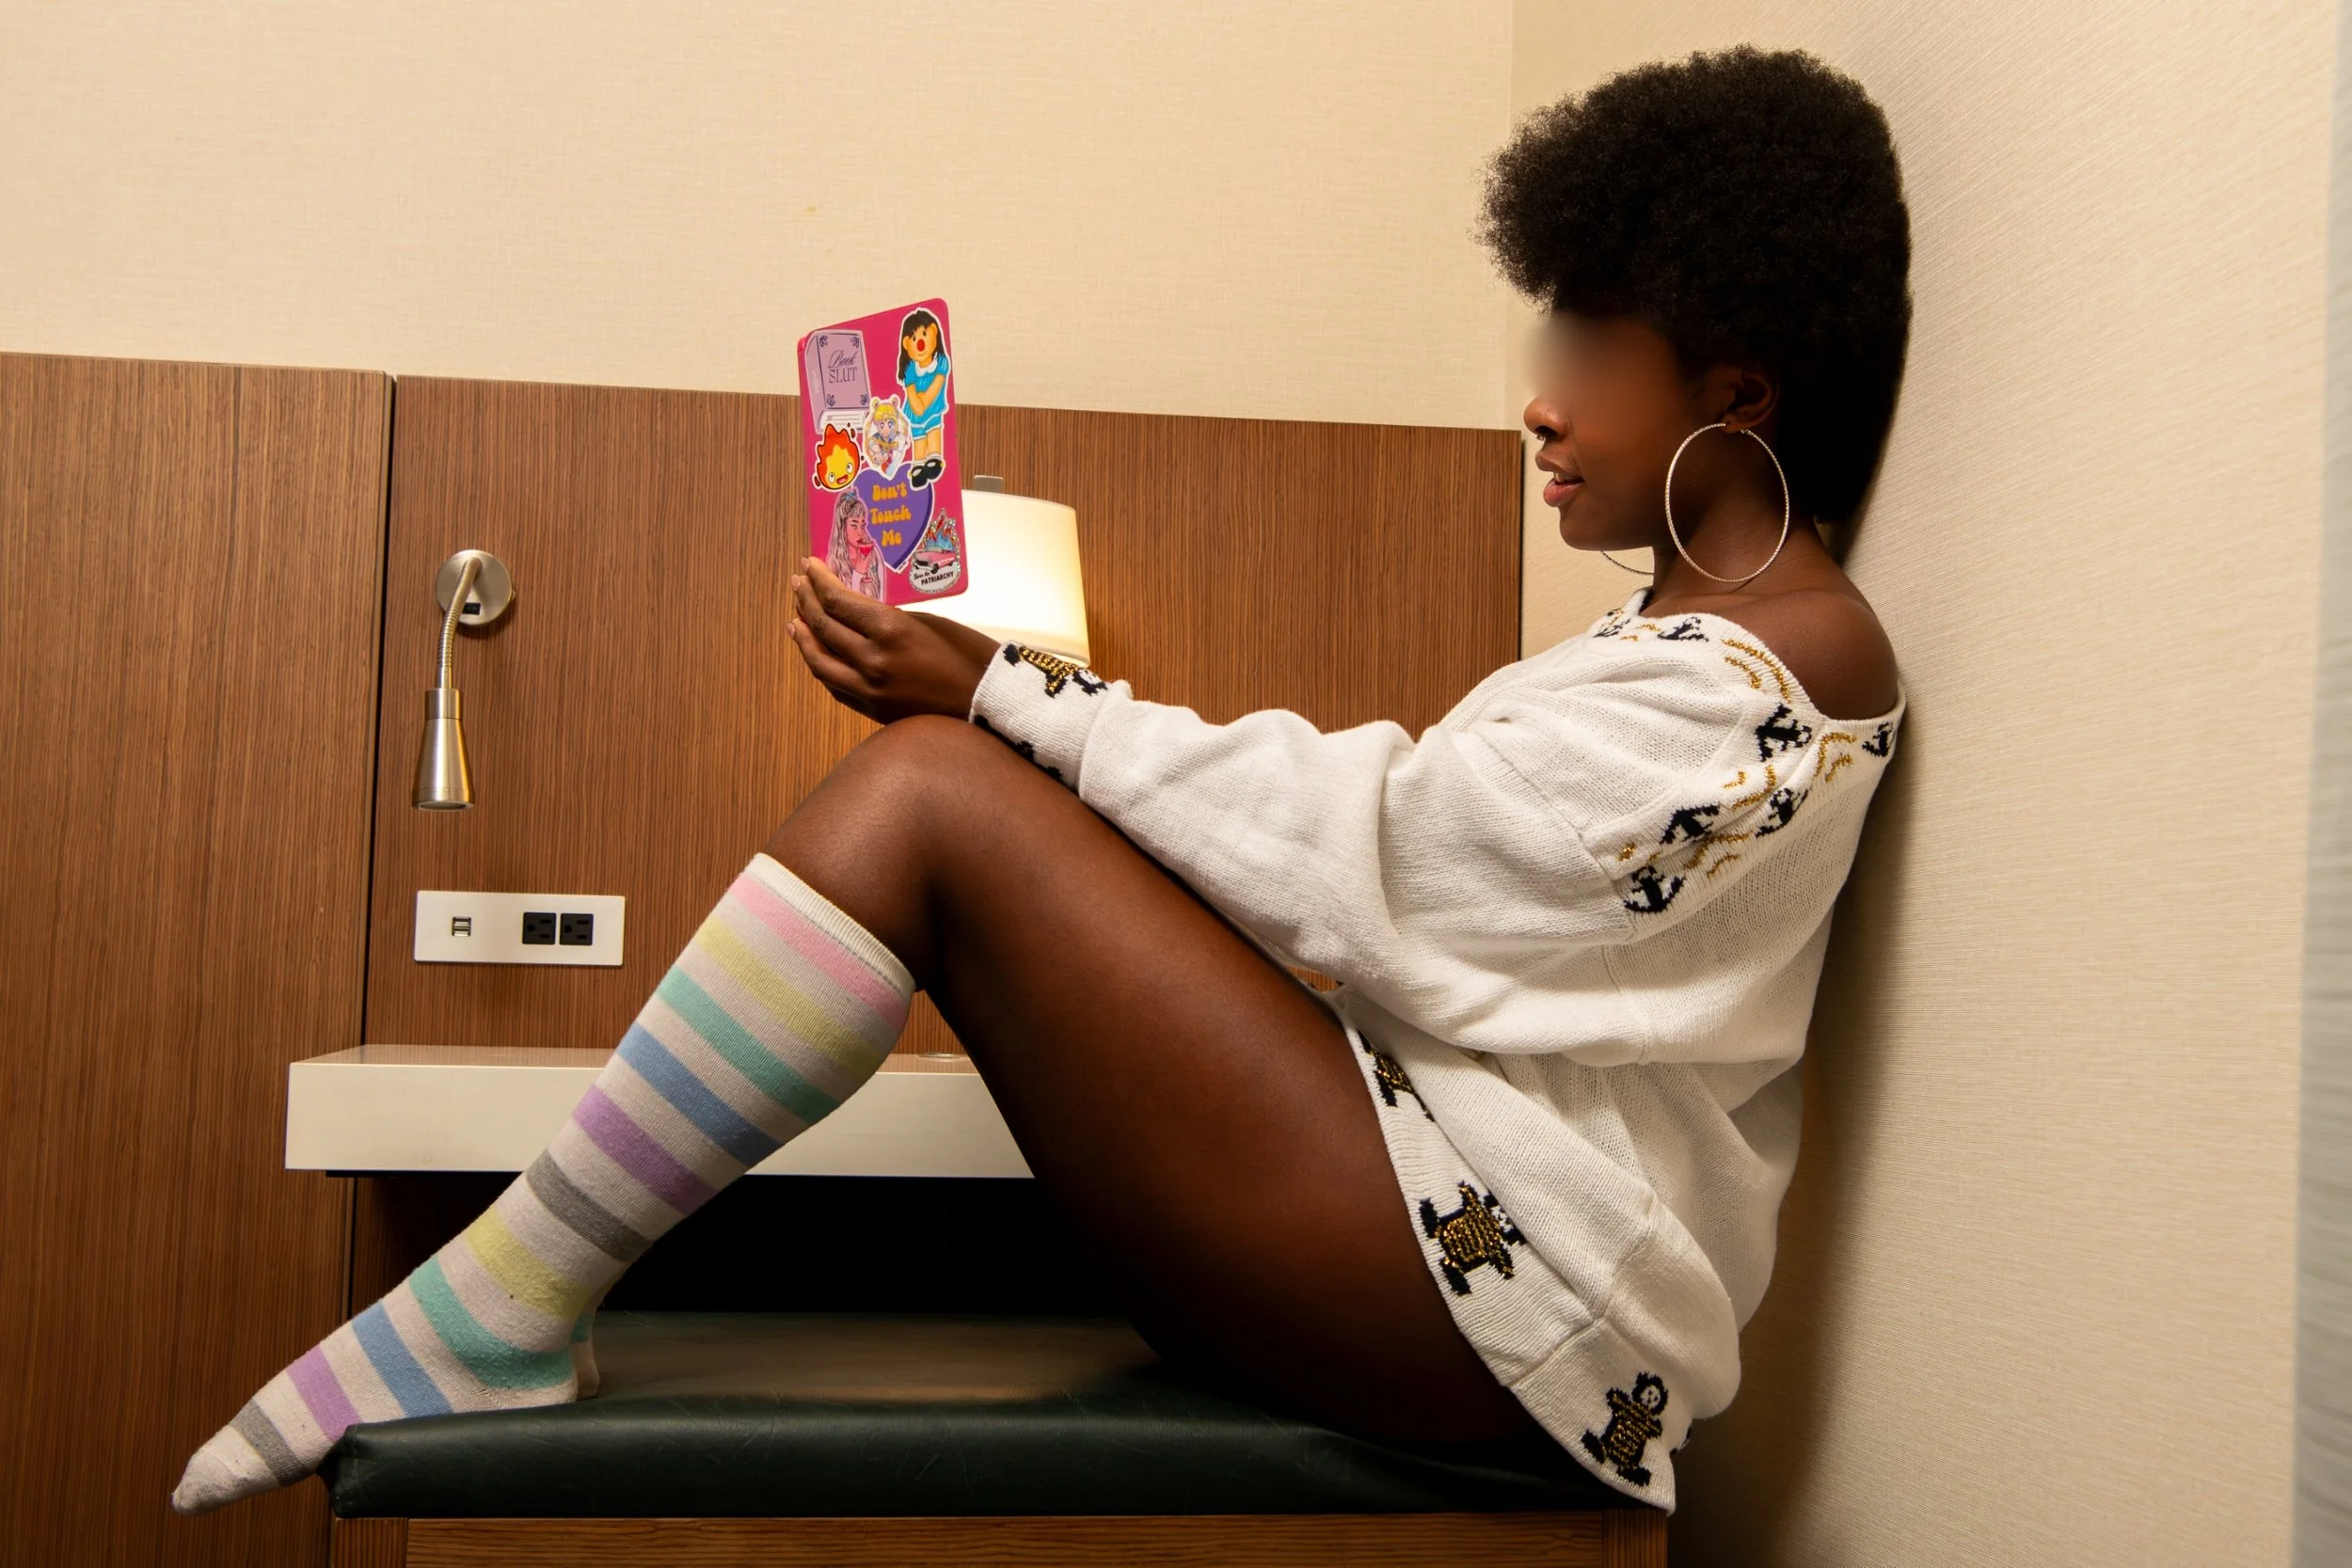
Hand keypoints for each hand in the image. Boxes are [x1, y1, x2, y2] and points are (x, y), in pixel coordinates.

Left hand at [790, 558, 999, 722]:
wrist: (988, 704)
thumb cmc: (970, 656)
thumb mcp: (930, 622)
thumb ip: (890, 617)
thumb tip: (859, 610)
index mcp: (890, 630)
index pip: (838, 601)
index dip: (819, 581)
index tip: (810, 565)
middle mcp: (872, 660)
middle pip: (823, 626)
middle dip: (806, 601)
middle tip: (798, 583)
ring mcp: (869, 688)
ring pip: (819, 660)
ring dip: (804, 637)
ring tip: (795, 619)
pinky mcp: (873, 709)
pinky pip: (834, 685)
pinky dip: (821, 666)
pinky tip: (816, 653)